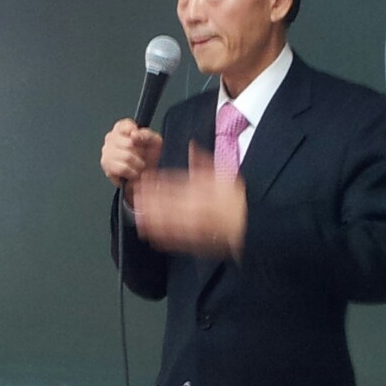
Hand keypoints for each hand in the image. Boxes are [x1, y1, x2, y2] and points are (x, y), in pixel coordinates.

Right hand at [101, 119, 161, 189]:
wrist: (145, 175)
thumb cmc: (148, 156)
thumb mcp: (154, 142)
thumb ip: (146, 134)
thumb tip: (134, 134)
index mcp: (122, 128)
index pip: (125, 125)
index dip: (134, 132)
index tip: (140, 139)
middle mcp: (111, 137)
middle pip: (129, 143)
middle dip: (140, 152)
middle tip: (142, 156)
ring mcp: (106, 151)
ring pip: (126, 157)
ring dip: (138, 164)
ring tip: (138, 165)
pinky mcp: (106, 166)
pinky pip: (122, 168)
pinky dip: (132, 173)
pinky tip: (133, 172)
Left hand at [130, 145, 246, 257]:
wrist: (248, 222)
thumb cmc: (236, 200)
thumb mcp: (222, 175)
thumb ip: (203, 161)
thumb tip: (192, 146)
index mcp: (201, 190)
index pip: (174, 184)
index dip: (157, 181)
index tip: (145, 178)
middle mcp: (196, 207)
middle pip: (168, 203)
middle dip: (150, 199)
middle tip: (136, 196)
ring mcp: (195, 225)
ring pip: (168, 222)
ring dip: (152, 218)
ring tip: (138, 214)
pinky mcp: (196, 239)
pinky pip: (176, 239)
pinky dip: (162, 237)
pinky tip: (151, 235)